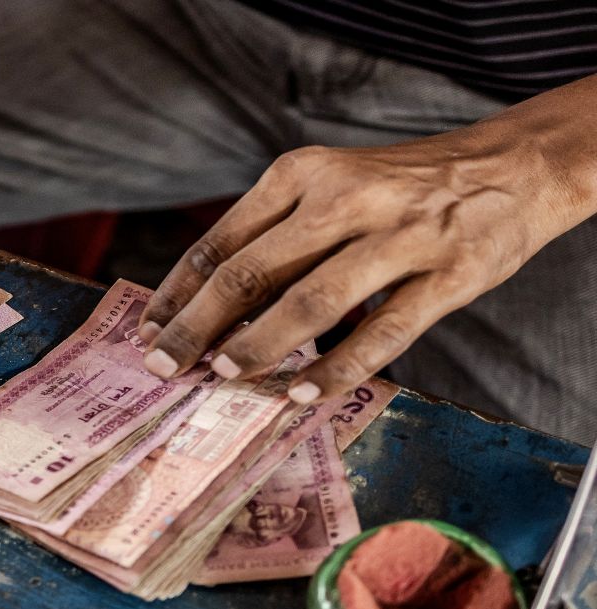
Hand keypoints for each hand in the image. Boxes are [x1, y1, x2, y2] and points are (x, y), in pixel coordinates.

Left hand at [138, 83, 596, 404]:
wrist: (509, 167)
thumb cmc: (395, 189)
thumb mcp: (328, 186)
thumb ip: (273, 237)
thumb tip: (204, 309)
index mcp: (302, 174)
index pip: (221, 241)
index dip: (177, 292)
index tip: (148, 330)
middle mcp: (344, 198)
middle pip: (252, 272)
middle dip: (198, 325)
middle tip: (164, 365)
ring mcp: (398, 237)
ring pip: (311, 302)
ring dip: (259, 345)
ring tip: (223, 376)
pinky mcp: (447, 275)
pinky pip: (383, 331)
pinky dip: (338, 368)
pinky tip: (302, 393)